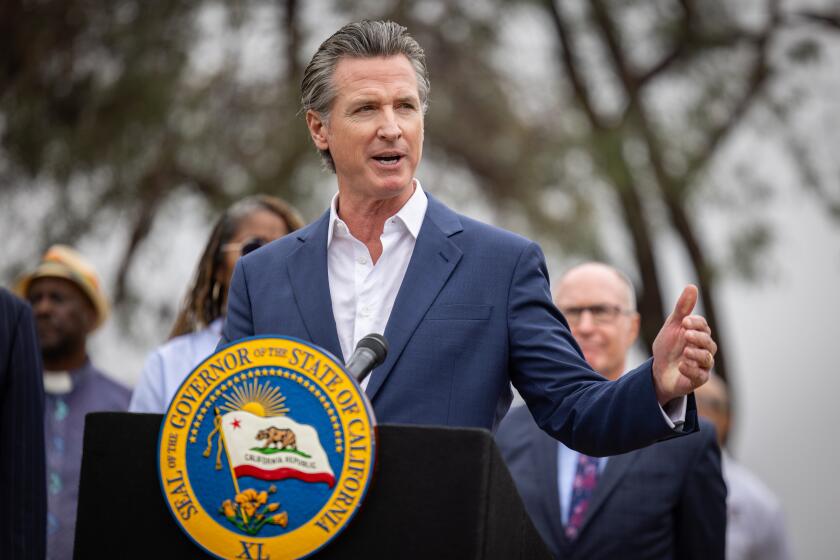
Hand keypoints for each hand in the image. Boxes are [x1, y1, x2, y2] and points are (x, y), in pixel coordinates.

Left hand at [651, 285, 716, 404]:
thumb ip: (682, 309)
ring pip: (707, 359)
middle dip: (698, 338)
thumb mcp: (672, 326)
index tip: (684, 321)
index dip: (696, 323)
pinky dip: (691, 369)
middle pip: (709, 342)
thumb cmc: (668, 347)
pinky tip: (681, 365)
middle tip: (686, 335)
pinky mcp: (697, 379)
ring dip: (696, 354)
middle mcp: (704, 349)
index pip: (703, 326)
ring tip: (685, 352)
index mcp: (698, 335)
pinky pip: (700, 375)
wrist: (658, 371)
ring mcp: (702, 365)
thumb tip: (692, 286)